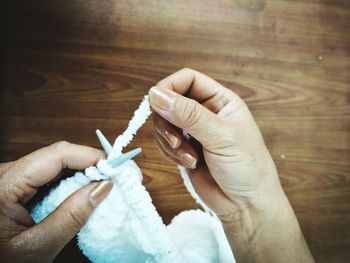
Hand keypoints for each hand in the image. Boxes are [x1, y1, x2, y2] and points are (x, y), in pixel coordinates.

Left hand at [0, 141, 112, 261]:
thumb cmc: (2, 262)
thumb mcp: (38, 246)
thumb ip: (71, 216)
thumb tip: (104, 187)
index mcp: (5, 183)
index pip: (57, 154)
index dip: (90, 156)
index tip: (116, 167)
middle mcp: (8, 172)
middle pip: (59, 156)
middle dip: (91, 164)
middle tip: (117, 176)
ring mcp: (14, 177)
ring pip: (57, 164)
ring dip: (83, 173)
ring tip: (106, 184)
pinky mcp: (19, 184)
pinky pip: (51, 176)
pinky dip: (72, 182)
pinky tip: (86, 191)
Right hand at [149, 68, 313, 261]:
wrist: (247, 205)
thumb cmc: (247, 167)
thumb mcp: (220, 136)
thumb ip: (188, 115)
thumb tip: (156, 94)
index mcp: (220, 100)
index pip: (187, 80)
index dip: (169, 87)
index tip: (156, 103)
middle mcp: (205, 113)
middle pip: (170, 102)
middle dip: (168, 122)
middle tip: (177, 141)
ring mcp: (194, 132)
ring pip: (164, 124)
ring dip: (170, 142)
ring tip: (191, 158)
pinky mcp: (185, 150)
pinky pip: (165, 144)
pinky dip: (171, 154)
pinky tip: (190, 164)